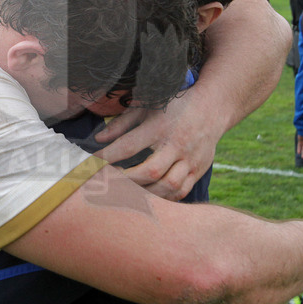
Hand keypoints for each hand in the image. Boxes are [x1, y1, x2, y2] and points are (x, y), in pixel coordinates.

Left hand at [94, 97, 218, 199]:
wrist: (212, 107)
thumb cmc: (173, 105)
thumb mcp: (146, 107)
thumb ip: (121, 123)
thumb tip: (99, 140)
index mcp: (160, 126)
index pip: (129, 145)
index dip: (107, 157)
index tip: (90, 165)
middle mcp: (176, 144)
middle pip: (151, 171)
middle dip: (126, 181)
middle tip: (109, 184)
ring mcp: (190, 159)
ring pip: (168, 185)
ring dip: (145, 193)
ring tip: (127, 192)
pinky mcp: (199, 170)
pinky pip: (182, 191)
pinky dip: (164, 198)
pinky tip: (149, 196)